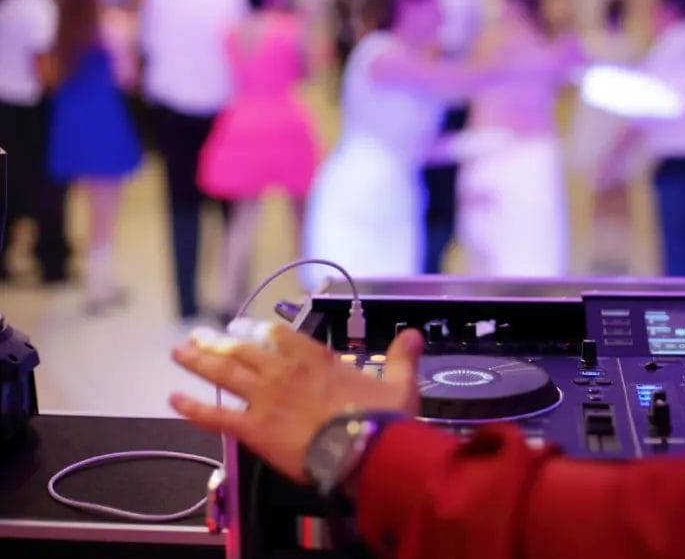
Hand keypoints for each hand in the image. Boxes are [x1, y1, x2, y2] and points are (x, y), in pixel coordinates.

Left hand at [170, 326, 424, 483]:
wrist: (361, 451)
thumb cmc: (379, 420)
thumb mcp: (399, 383)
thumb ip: (402, 356)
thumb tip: (413, 335)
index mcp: (315, 359)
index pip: (281, 335)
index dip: (261, 331)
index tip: (247, 328)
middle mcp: (284, 372)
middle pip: (243, 350)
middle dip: (218, 341)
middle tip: (198, 336)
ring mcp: (265, 399)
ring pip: (224, 374)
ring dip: (199, 362)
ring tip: (179, 352)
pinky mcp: (253, 429)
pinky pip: (217, 417)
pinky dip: (193, 409)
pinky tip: (174, 400)